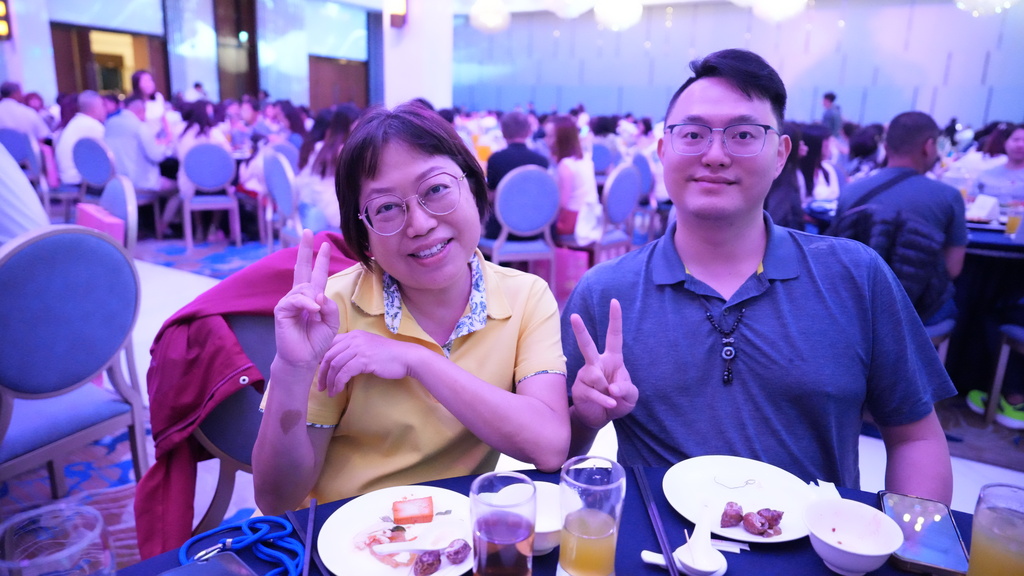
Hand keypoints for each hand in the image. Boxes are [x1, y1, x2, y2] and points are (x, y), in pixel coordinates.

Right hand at [274, 230, 339, 369]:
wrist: (304, 359)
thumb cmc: (316, 341)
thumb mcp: (331, 322)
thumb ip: (330, 306)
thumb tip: (318, 295)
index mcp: (312, 297)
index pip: (316, 274)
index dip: (320, 260)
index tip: (325, 244)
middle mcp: (300, 296)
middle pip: (301, 268)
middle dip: (305, 249)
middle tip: (307, 232)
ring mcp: (289, 302)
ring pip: (304, 288)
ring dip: (314, 299)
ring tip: (317, 314)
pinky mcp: (281, 310)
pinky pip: (296, 300)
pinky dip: (306, 304)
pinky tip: (313, 311)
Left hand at [317, 331, 416, 394]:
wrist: (406, 357)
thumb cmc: (389, 355)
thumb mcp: (367, 348)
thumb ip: (353, 351)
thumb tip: (338, 363)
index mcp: (353, 334)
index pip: (330, 345)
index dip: (322, 360)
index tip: (321, 373)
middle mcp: (354, 338)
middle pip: (329, 355)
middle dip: (322, 373)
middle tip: (321, 386)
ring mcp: (359, 347)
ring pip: (335, 365)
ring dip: (330, 381)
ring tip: (329, 392)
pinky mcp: (364, 359)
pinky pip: (344, 372)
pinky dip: (338, 383)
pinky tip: (338, 391)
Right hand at [569, 299, 636, 428]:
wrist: (601, 417)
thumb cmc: (618, 400)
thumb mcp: (631, 395)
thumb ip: (626, 389)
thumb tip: (612, 388)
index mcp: (612, 359)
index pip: (614, 336)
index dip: (615, 319)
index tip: (614, 302)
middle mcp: (596, 363)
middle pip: (587, 345)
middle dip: (580, 331)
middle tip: (574, 316)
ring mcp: (585, 375)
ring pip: (594, 376)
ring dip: (607, 390)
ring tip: (611, 398)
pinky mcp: (579, 389)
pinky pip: (593, 393)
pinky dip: (605, 401)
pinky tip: (610, 405)